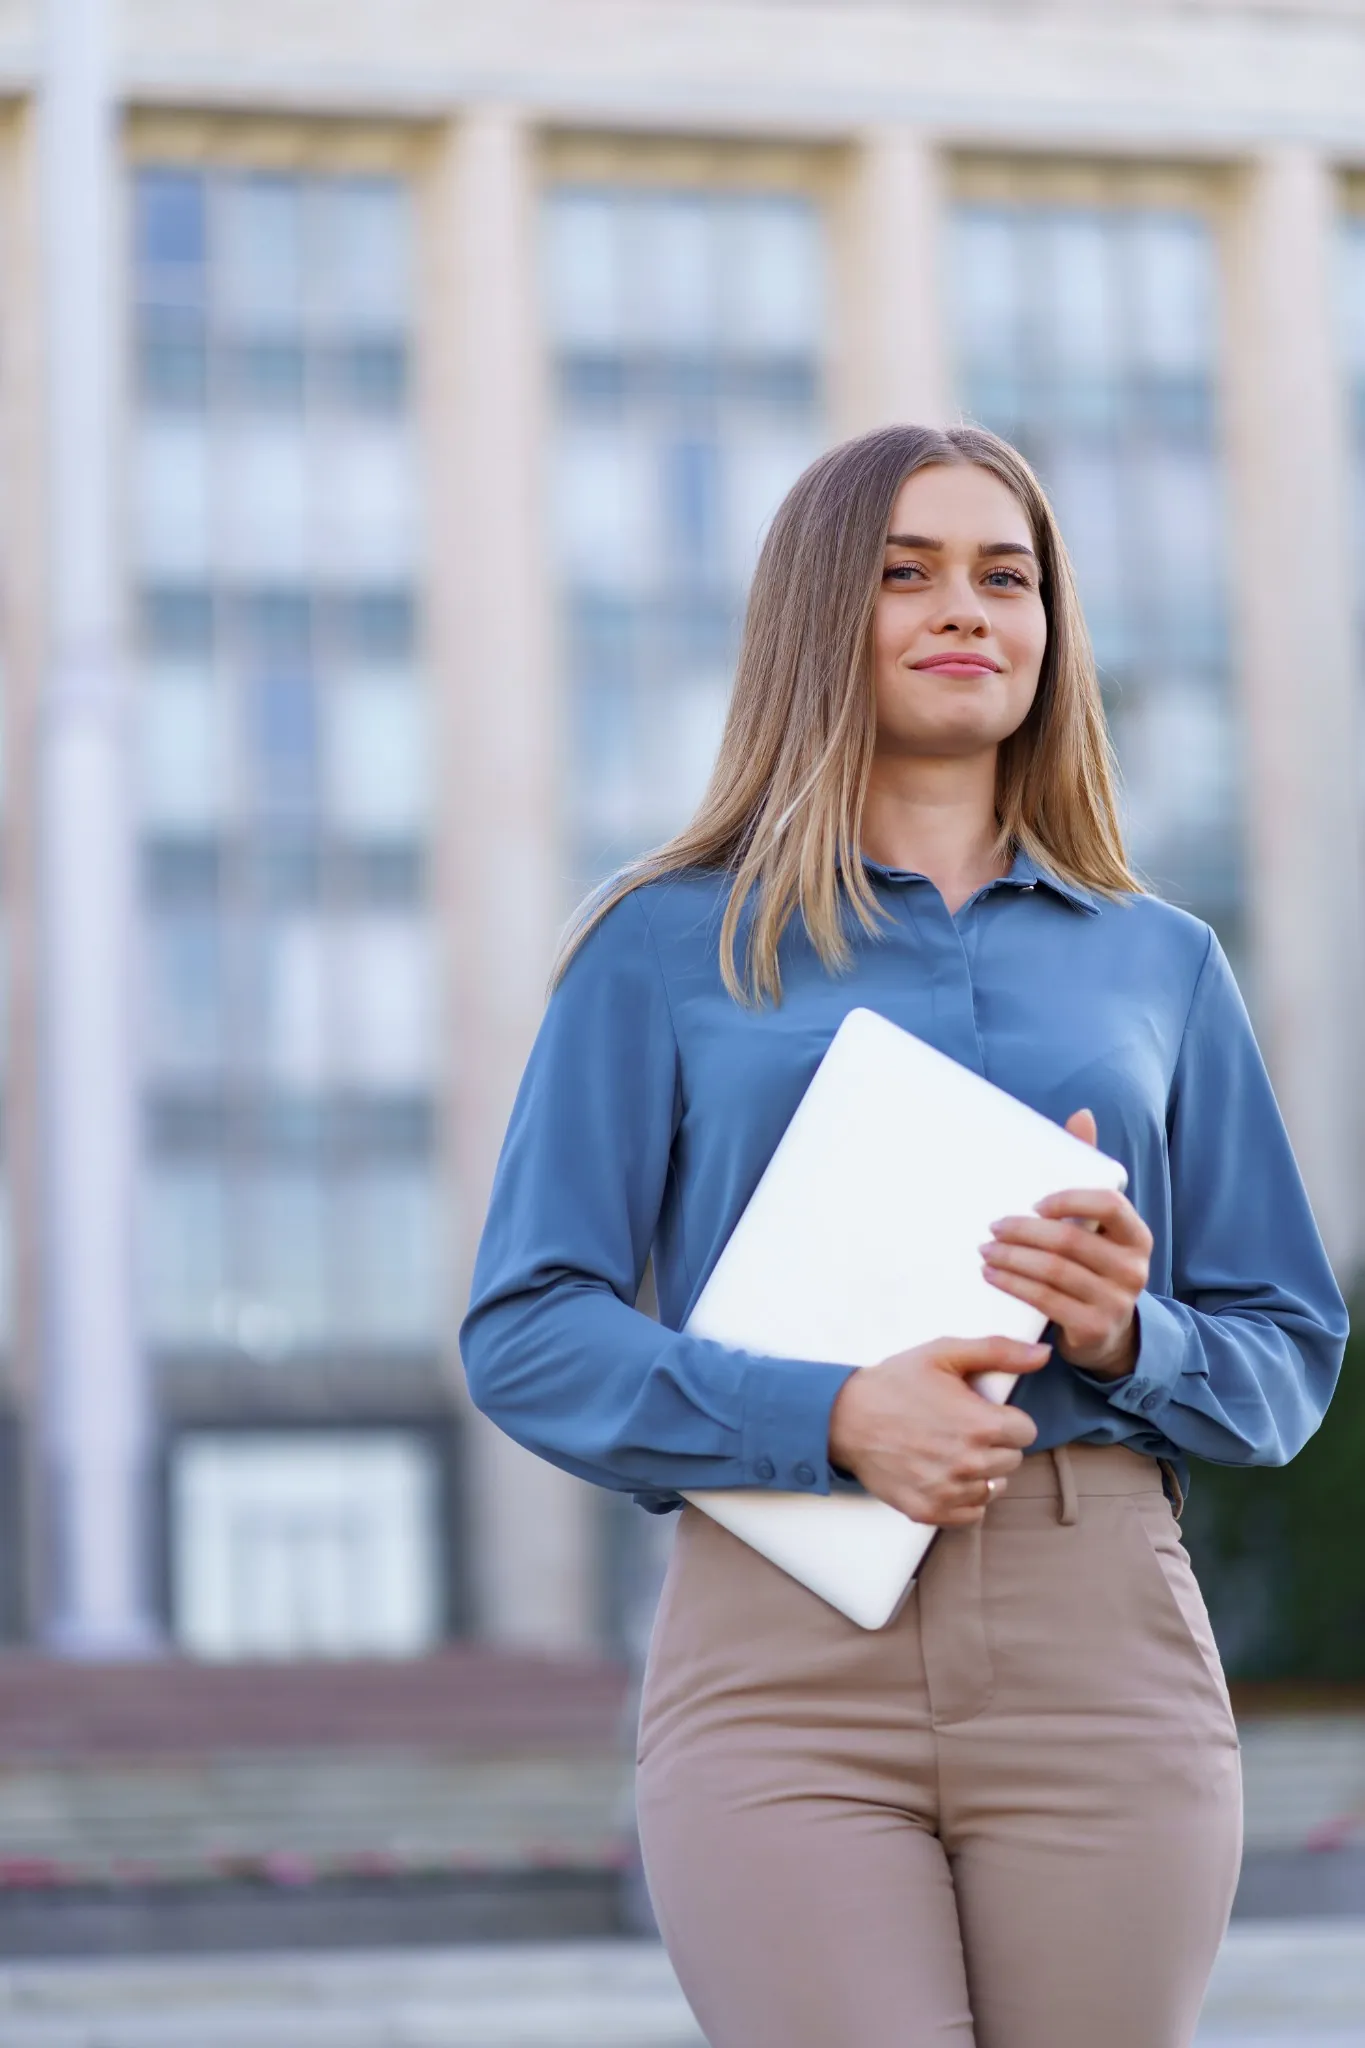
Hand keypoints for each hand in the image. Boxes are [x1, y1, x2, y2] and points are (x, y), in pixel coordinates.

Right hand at [827, 1336, 1048, 1526]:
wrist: (844, 1418)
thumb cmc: (895, 1383)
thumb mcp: (944, 1354)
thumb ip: (998, 1351)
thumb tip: (1043, 1354)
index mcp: (980, 1425)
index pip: (1026, 1432)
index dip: (1007, 1419)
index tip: (984, 1413)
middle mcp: (969, 1464)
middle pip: (1012, 1461)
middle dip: (996, 1444)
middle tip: (963, 1429)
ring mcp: (948, 1491)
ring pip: (994, 1487)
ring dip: (982, 1472)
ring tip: (952, 1451)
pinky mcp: (929, 1511)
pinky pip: (972, 1513)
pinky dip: (964, 1497)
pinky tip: (944, 1474)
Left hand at [980, 1108, 1151, 1379]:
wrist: (1108, 1332)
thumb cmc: (1094, 1264)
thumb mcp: (1098, 1224)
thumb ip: (1089, 1172)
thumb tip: (1081, 1115)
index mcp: (1136, 1236)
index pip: (1109, 1205)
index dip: (1070, 1200)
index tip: (1035, 1202)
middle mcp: (1133, 1268)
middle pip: (1069, 1241)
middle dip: (1023, 1232)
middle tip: (991, 1226)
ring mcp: (1115, 1302)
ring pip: (1053, 1273)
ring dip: (1011, 1259)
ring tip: (984, 1251)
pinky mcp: (1093, 1329)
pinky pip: (1046, 1302)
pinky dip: (1013, 1286)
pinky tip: (992, 1276)